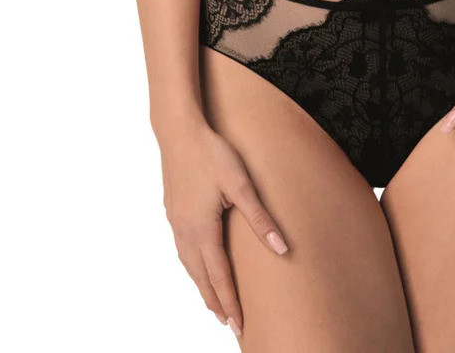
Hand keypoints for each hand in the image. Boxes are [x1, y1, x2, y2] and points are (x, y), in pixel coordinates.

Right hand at [158, 119, 289, 335]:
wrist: (178, 131)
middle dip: (215, 302)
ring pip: (189, 265)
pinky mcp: (172, 211)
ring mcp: (176, 222)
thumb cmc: (211, 153)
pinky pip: (182, 250)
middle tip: (228, 324)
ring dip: (202, 286)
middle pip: (201, 277)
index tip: (239, 324)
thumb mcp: (241, 184)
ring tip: (214, 302)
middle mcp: (185, 232)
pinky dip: (192, 266)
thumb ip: (260, 218)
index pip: (219, 276)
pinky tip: (197, 264)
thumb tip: (282, 248)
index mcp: (202, 229)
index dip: (230, 301)